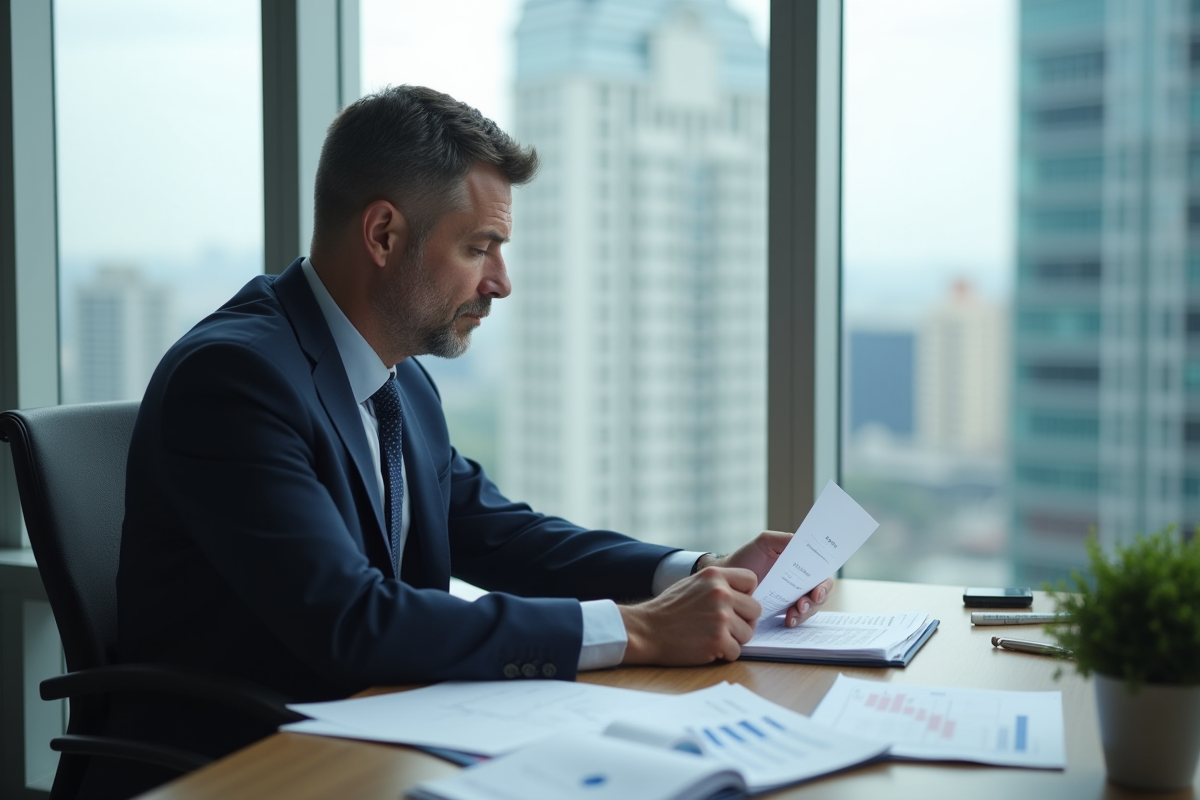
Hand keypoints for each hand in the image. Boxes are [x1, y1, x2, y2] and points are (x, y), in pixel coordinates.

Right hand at [619, 566, 760, 664]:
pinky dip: (723, 654)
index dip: (745, 594)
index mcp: (714, 575)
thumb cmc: (668, 610)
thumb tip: (742, 594)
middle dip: (742, 620)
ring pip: (748, 633)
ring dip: (733, 639)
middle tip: (723, 626)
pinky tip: (706, 647)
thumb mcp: (692, 584)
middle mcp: (720, 593)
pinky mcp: (718, 640)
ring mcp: (721, 617)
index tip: (733, 604)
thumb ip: (717, 585)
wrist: (645, 630)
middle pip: (754, 609)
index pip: (751, 580)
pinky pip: (737, 651)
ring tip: (710, 636)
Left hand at [700, 531, 833, 628]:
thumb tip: (803, 542)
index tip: (817, 591)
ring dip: (806, 613)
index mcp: (801, 562)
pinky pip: (796, 617)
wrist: (726, 579)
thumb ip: (785, 540)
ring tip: (793, 614)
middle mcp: (801, 579)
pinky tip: (788, 621)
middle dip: (816, 601)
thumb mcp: (765, 542)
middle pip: (820, 592)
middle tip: (803, 605)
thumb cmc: (746, 557)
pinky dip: (796, 620)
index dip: (824, 583)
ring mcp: (793, 596)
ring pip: (810, 607)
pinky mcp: (783, 610)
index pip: (821, 573)